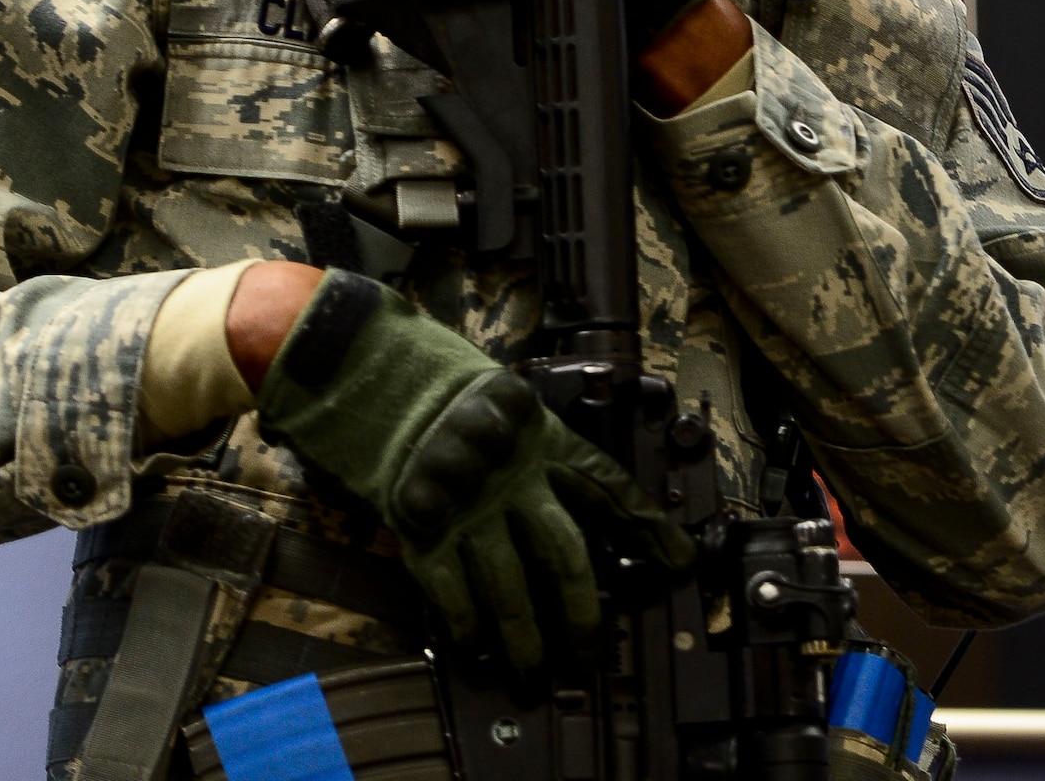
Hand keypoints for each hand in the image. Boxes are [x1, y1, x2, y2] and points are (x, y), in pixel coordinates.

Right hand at [256, 271, 692, 669]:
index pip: (605, 484)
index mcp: (537, 432)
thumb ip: (533, 448)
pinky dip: (466, 627)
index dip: (646, 526)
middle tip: (589, 651)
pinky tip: (475, 650)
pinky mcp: (421, 523)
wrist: (367, 368)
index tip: (678, 561)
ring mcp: (466, 501)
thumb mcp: (500, 399)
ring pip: (510, 589)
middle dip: (582, 612)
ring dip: (524, 641)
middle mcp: (510, 471)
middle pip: (564, 554)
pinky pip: (451, 591)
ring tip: (532, 675)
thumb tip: (575, 505)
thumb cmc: (435, 381)